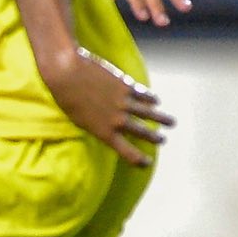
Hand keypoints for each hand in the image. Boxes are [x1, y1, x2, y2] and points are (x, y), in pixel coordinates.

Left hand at [39, 46, 172, 167]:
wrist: (67, 73)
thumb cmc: (66, 98)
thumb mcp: (80, 120)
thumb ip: (97, 126)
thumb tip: (110, 128)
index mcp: (104, 133)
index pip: (127, 152)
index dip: (139, 160)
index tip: (148, 163)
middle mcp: (117, 121)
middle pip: (143, 133)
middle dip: (155, 138)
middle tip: (163, 140)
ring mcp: (124, 103)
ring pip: (150, 114)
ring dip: (162, 119)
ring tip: (172, 123)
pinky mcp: (126, 86)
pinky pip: (143, 95)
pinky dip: (151, 99)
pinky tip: (156, 101)